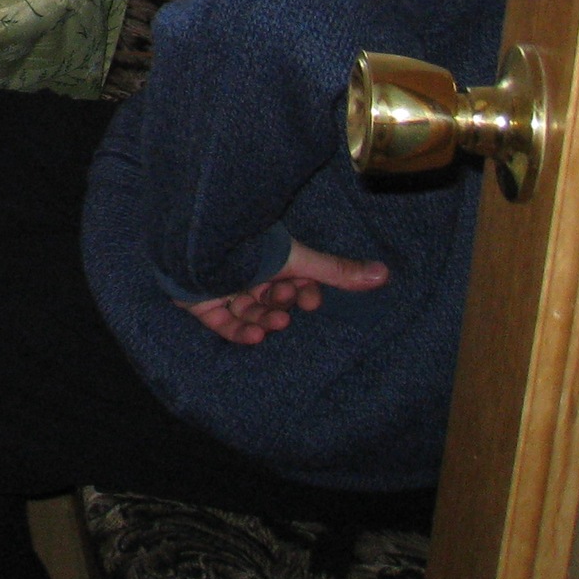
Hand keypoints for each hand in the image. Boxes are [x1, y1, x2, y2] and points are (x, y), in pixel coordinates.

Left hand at [182, 240, 388, 344]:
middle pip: (270, 300)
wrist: (194, 243)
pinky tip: (255, 335)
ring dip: (264, 320)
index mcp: (269, 261)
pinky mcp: (202, 303)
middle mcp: (246, 275)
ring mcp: (223, 288)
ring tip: (271, 322)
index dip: (303, 294)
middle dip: (280, 305)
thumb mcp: (297, 259)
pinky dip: (240, 332)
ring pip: (249, 313)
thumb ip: (337, 271)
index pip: (293, 284)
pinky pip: (224, 324)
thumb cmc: (247, 246)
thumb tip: (384, 273)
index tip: (310, 300)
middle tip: (283, 305)